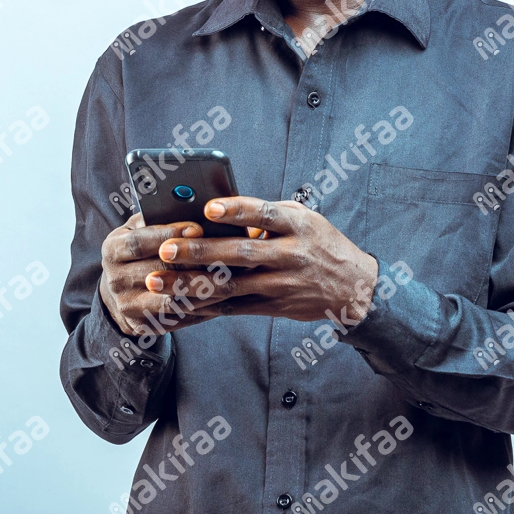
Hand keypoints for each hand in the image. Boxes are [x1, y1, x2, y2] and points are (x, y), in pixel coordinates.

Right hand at [99, 213, 236, 337]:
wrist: (118, 292)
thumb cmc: (137, 251)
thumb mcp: (137, 230)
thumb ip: (155, 217)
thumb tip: (187, 201)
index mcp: (112, 249)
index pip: (140, 241)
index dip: (169, 234)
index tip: (198, 228)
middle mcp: (114, 279)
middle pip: (157, 271)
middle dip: (192, 263)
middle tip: (224, 255)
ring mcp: (126, 305)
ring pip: (169, 299)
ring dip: (201, 289)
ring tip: (228, 277)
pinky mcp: (141, 325)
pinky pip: (176, 317)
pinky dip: (199, 308)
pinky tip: (221, 297)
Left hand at [146, 197, 378, 323]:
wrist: (355, 289)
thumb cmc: (321, 244)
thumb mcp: (304, 219)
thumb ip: (268, 213)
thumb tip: (220, 208)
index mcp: (297, 226)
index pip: (264, 214)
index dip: (237, 210)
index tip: (208, 206)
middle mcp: (290, 255)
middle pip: (240, 253)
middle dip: (200, 251)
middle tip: (166, 248)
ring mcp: (281, 284)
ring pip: (231, 285)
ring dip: (191, 283)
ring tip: (158, 279)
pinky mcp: (273, 307)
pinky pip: (233, 307)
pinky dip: (204, 304)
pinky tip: (177, 299)